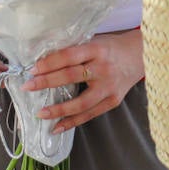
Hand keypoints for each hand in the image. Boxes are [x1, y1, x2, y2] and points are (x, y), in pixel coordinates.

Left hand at [25, 29, 143, 133]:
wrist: (140, 56)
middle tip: (28, 87)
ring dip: (58, 109)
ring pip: (81, 102)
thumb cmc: (111, 47)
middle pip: (72, 76)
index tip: (33, 69)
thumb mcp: (95, 42)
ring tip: (40, 113)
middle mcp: (103, 68)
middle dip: (47, 82)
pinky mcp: (113, 101)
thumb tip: (44, 61)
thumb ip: (75, 50)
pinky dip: (72, 122)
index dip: (50, 63)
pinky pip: (89, 114)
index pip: (69, 56)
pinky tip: (57, 127)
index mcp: (97, 49)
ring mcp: (109, 87)